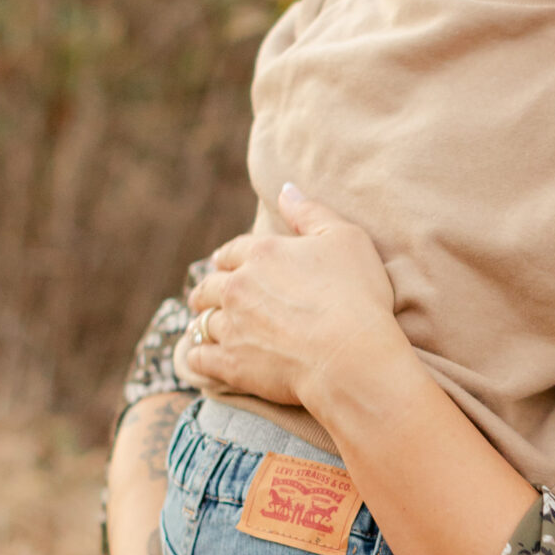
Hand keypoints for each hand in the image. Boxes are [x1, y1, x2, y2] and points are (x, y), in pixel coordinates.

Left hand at [181, 186, 399, 429]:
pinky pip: (199, 358)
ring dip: (204, 323)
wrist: (351, 357)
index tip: (223, 264)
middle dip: (208, 290)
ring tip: (207, 329)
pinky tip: (202, 359)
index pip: (232, 252)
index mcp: (262, 254)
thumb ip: (310, 212)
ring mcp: (230, 327)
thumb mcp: (345, 239)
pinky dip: (198, 357)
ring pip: (202, 322)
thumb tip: (286, 189)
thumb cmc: (356, 296)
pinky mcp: (229, 365)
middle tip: (207, 297)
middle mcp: (238, 287)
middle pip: (209, 286)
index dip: (228, 258)